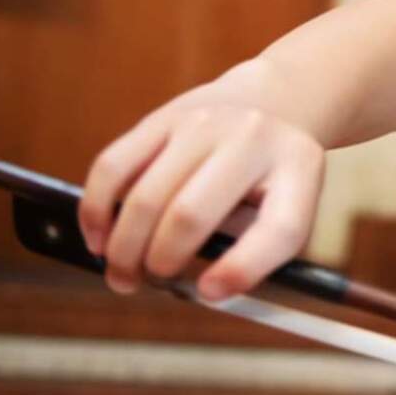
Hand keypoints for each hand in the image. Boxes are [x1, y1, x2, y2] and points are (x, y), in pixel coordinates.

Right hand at [77, 87, 324, 301]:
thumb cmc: (274, 175)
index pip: (278, 228)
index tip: (208, 293)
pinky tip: (99, 239)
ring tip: (123, 275)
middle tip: (151, 284)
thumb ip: (258, 248)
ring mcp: (203, 122)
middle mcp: (252, 138)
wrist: (271, 102)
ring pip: (146, 196)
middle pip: (191, 214)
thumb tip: (205, 292)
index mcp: (298, 168)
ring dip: (124, 247)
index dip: (241, 269)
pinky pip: (114, 167)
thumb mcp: (291, 202)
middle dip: (161, 262)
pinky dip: (96, 211)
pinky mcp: (162, 117)